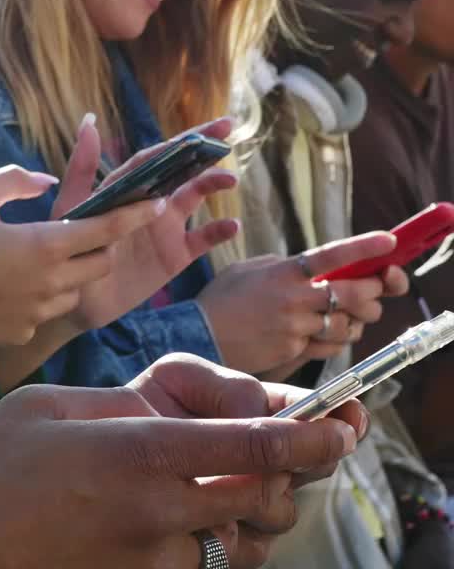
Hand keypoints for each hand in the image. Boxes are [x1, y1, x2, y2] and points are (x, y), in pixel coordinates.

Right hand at [0, 162, 163, 350]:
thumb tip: (48, 180)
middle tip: (84, 229)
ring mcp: (38, 313)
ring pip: (77, 288)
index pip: (106, 228)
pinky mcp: (23, 334)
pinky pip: (49, 310)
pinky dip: (43, 295)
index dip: (136, 214)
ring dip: (73, 271)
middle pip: (102, 263)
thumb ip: (18, 179)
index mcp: (43, 244)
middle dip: (103, 245)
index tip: (159, 202)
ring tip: (39, 256)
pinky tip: (11, 284)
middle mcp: (49, 282)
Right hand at [0, 377, 357, 568]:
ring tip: (244, 483)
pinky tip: (194, 520)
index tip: (340, 427)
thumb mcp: (60, 404)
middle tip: (299, 450)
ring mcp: (150, 562)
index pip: (251, 445)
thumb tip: (179, 409)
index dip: (306, 438)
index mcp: (140, 453)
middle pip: (262, 498)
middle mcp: (157, 514)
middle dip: (294, 474)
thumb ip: (129, 403)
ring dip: (255, 515)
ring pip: (240, 543)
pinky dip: (215, 544)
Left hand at [53, 116, 239, 329]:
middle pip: (182, 167)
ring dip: (212, 184)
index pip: (159, 155)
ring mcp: (165, 226)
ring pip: (195, 196)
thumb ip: (83, 167)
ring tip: (230, 180)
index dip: (182, 138)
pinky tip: (233, 226)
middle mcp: (150, 200)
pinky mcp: (175, 255)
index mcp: (128, 185)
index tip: (205, 125)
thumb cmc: (68, 249)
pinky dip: (218, 232)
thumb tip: (90, 122)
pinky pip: (202, 239)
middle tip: (228, 129)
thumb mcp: (72, 207)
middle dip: (205, 149)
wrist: (75, 300)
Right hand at [197, 230, 403, 376]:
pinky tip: (326, 330)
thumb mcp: (253, 268)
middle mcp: (295, 299)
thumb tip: (317, 268)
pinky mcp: (295, 351)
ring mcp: (296, 328)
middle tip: (376, 287)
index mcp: (285, 271)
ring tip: (350, 312)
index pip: (333, 255)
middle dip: (373, 291)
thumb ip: (287, 266)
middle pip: (353, 294)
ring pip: (347, 325)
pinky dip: (335, 338)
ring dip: (357, 319)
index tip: (389, 241)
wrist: (201, 334)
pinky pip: (329, 345)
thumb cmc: (225, 296)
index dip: (364, 248)